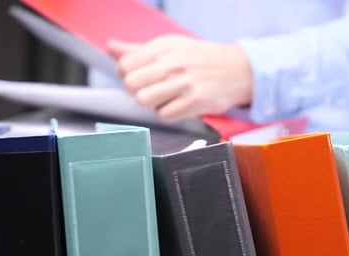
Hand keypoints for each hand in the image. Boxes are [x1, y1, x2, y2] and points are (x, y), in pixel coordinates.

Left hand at [107, 35, 253, 122]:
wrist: (238, 70)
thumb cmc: (200, 58)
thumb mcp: (170, 46)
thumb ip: (137, 50)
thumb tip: (110, 47)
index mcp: (163, 47)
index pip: (125, 65)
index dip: (127, 75)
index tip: (137, 76)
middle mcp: (173, 63)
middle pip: (131, 85)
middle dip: (136, 90)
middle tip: (150, 89)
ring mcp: (184, 83)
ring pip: (144, 101)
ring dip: (151, 103)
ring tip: (164, 96)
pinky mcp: (194, 102)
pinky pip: (164, 115)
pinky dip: (168, 113)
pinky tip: (178, 104)